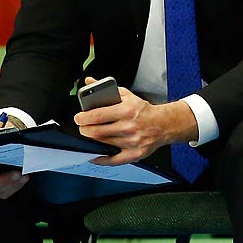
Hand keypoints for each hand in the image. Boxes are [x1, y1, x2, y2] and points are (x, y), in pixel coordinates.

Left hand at [75, 80, 197, 164]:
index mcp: (126, 110)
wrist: (164, 124)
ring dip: (92, 140)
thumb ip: (106, 89)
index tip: (78, 118)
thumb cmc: (143, 110)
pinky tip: (95, 154)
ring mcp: (132, 142)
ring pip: (102, 144)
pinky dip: (101, 159)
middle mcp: (129, 127)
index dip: (83, 118)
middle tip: (83, 127)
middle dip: (84, 130)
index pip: (97, 115)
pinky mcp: (135, 154)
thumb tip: (89, 82)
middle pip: (96, 132)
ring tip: (91, 135)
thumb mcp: (126, 95)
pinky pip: (113, 160)